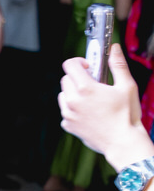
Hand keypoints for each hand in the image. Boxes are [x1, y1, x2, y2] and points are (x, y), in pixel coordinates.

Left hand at [59, 44, 148, 167]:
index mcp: (85, 88)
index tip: (89, 67)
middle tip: (94, 84)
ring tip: (92, 100)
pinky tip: (90, 113)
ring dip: (74, 93)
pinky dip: (73, 109)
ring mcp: (67, 113)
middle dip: (78, 78)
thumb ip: (118, 65)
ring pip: (63, 94)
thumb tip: (114, 48)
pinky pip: (65, 110)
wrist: (123, 143)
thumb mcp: (127, 86)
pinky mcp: (67, 124)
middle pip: (65, 79)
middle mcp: (72, 100)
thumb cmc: (127, 114)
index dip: (79, 62)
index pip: (69, 65)